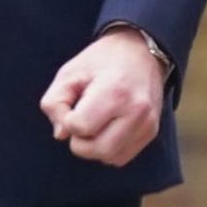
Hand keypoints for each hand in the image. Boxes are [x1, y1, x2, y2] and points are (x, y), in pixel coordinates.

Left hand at [40, 28, 165, 167]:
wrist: (140, 49)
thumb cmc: (100, 61)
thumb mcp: (69, 72)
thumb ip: (55, 103)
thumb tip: (61, 135)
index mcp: (115, 92)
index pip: (80, 127)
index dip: (68, 119)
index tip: (74, 103)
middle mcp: (136, 111)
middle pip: (97, 150)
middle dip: (79, 141)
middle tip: (80, 119)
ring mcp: (147, 123)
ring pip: (110, 158)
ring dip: (94, 147)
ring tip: (95, 122)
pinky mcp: (151, 131)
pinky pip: (122, 157)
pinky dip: (109, 149)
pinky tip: (107, 128)